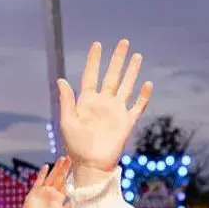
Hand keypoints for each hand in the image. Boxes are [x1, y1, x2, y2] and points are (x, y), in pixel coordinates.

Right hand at [19, 157, 71, 207]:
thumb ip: (70, 206)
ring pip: (51, 177)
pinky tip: (46, 166)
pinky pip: (39, 181)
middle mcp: (52, 192)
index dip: (70, 175)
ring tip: (61, 159)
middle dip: (64, 168)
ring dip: (56, 168)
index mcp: (59, 197)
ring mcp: (43, 191)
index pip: (66, 184)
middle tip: (70, 158)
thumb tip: (81, 199)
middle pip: (59, 177)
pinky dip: (42, 174)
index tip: (75, 166)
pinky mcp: (35, 191)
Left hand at [57, 40, 151, 178]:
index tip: (97, 45)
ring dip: (132, 71)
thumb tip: (61, 79)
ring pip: (126, 86)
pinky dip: (143, 96)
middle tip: (123, 42)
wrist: (91, 165)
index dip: (93, 60)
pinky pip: (137, 106)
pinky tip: (147, 84)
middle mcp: (103, 103)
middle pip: (112, 75)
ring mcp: (116, 111)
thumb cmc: (75, 146)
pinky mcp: (126, 122)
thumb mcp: (67, 122)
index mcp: (86, 102)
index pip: (91, 76)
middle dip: (117, 59)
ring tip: (137, 55)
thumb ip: (66, 101)